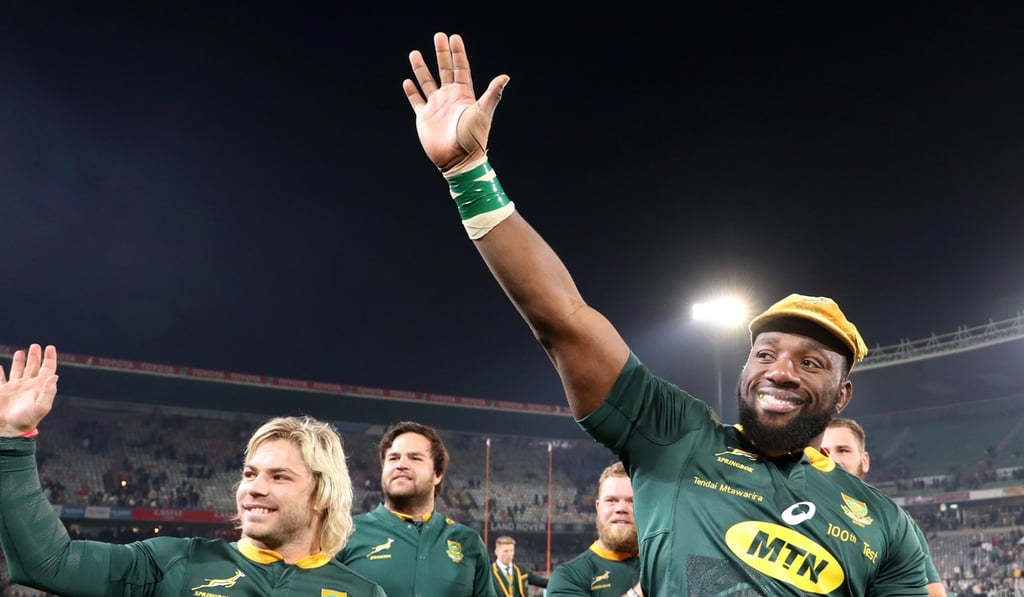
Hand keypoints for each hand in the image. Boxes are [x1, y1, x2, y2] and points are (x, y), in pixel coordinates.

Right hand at [0, 344, 58, 435]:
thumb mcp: (41, 407)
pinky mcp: (1, 392)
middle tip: (35, 346)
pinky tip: (0, 367)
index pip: (47, 369)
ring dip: (19, 361)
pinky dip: (0, 372)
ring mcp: (14, 388)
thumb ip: (49, 392)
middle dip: (35, 356)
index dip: (49, 358)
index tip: (49, 347)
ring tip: (20, 352)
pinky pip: (0, 379)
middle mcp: (28, 385)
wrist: (9, 430)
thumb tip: (55, 376)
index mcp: (39, 387)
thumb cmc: (26, 420)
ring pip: (18, 370)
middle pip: (33, 367)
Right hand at [403, 32, 509, 175]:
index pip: (460, 68)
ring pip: (427, 82)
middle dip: (441, 53)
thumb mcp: (484, 112)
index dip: (458, 53)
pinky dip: (411, 91)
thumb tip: (505, 76)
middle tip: (438, 36)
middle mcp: (449, 97)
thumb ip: (492, 93)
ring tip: (415, 52)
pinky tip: (407, 81)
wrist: (459, 160)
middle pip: (444, 69)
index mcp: (464, 94)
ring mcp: (436, 107)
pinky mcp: (424, 118)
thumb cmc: (474, 137)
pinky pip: (416, 101)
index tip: (454, 37)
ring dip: (421, 68)